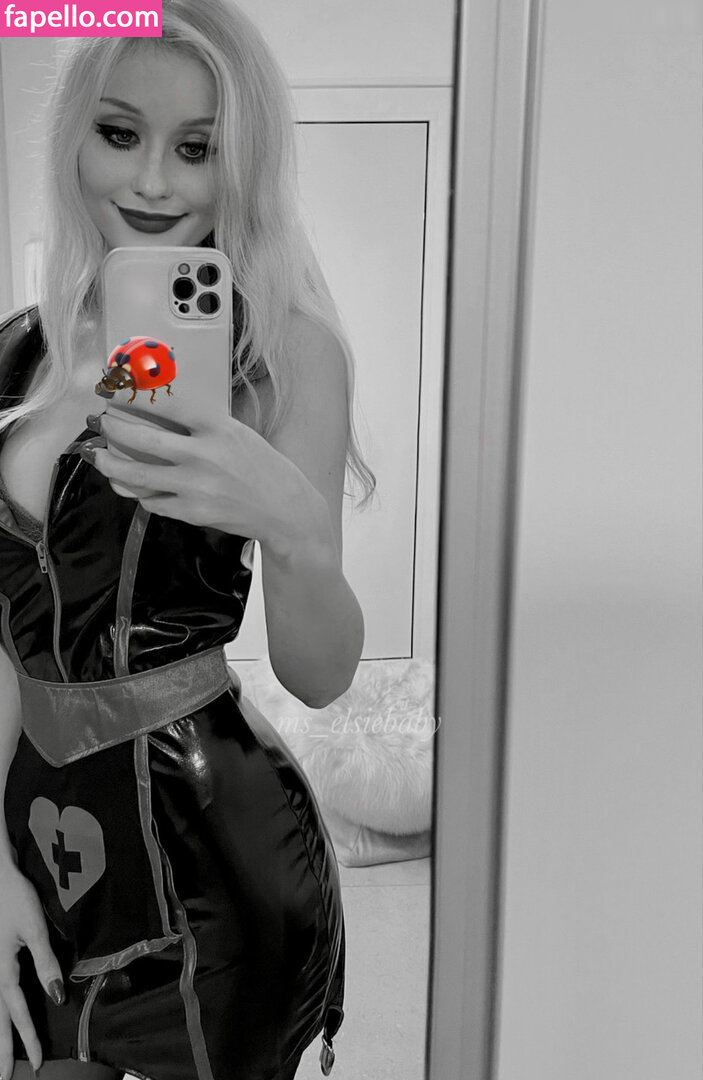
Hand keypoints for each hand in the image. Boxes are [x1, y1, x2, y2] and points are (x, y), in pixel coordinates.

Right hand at [0, 865, 64, 1076]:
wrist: (0, 874)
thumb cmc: (16, 899)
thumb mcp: (34, 929)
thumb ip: (45, 963)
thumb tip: (56, 996)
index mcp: (2, 971)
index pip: (16, 1014)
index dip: (27, 1038)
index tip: (36, 1063)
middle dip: (2, 1048)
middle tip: (5, 1077)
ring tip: (2, 1059)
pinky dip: (0, 1011)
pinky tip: (3, 1019)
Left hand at [82, 406, 325, 557]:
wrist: (284, 510)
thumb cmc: (261, 468)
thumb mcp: (238, 434)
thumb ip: (203, 425)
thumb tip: (159, 414)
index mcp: (219, 428)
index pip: (168, 405)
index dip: (134, 397)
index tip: (114, 390)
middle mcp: (205, 456)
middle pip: (142, 440)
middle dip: (112, 429)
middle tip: (100, 423)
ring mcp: (196, 487)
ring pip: (137, 476)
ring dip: (110, 466)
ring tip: (98, 458)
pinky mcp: (192, 513)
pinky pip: (152, 501)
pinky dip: (139, 493)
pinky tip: (132, 486)